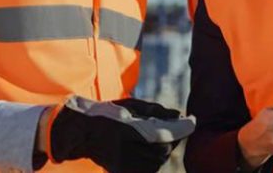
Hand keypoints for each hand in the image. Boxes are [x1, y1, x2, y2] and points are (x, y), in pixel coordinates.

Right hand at [44, 96, 195, 172]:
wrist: (80, 133)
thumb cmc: (108, 113)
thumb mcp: (130, 105)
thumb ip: (156, 110)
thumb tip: (179, 115)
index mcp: (125, 130)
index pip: (161, 134)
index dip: (181, 128)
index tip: (192, 120)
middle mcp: (123, 150)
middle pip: (162, 151)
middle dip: (172, 139)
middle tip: (173, 128)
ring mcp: (121, 164)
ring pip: (156, 162)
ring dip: (164, 150)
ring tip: (157, 138)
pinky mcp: (121, 171)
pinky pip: (147, 169)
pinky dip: (154, 160)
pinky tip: (150, 149)